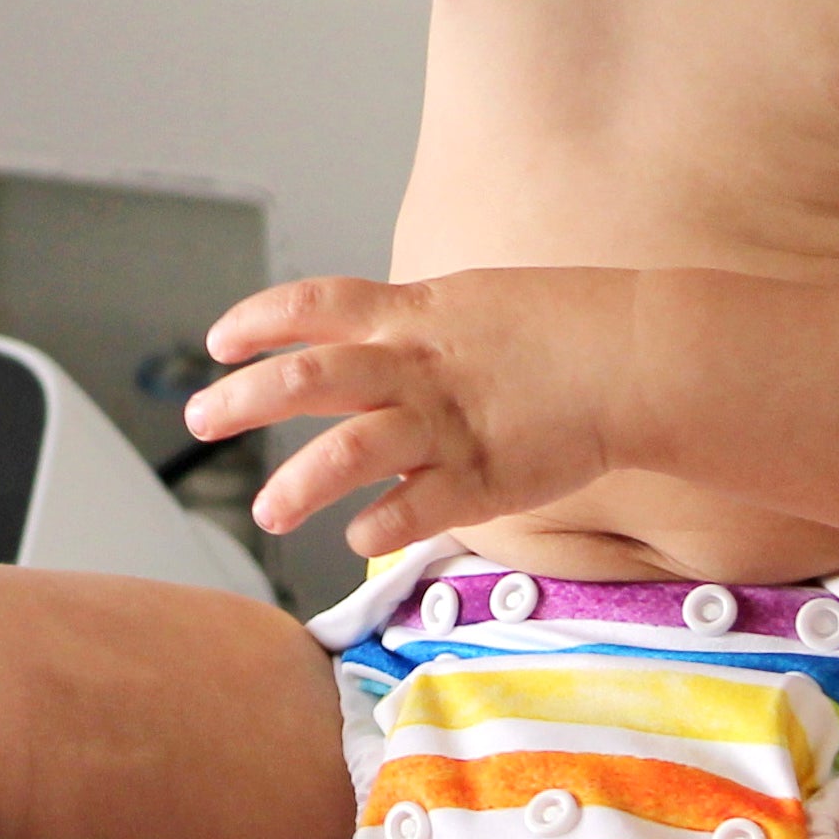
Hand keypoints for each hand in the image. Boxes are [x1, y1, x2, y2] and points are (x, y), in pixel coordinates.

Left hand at [184, 270, 637, 555]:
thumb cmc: (565, 328)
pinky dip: (376, 526)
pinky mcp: (481, 477)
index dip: (258, 321)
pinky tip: (355, 536)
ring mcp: (446, 423)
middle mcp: (417, 365)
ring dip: (297, 481)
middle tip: (198, 419)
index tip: (217, 342)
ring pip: (349, 449)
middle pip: (309, 376)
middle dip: (243, 399)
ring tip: (265, 510)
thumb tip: (372, 338)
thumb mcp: (477, 301)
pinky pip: (412, 509)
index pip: (314, 306)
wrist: (640, 355)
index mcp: (415, 314)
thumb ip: (418, 324)